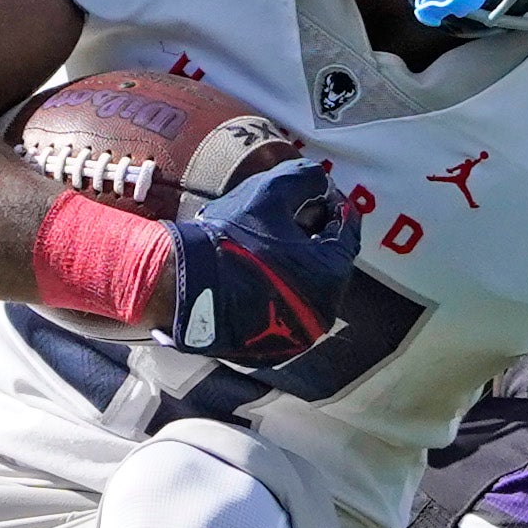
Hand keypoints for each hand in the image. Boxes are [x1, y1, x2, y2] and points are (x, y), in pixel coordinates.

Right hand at [162, 157, 355, 363]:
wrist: (180, 288)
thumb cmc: (229, 241)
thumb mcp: (268, 194)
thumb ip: (302, 178)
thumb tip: (319, 180)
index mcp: (329, 275)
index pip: (347, 230)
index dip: (332, 204)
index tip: (314, 192)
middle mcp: (323, 312)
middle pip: (329, 262)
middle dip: (315, 235)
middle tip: (290, 216)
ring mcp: (299, 336)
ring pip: (309, 289)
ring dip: (298, 264)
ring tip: (270, 245)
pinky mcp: (274, 350)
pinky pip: (287, 311)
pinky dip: (281, 290)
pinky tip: (257, 272)